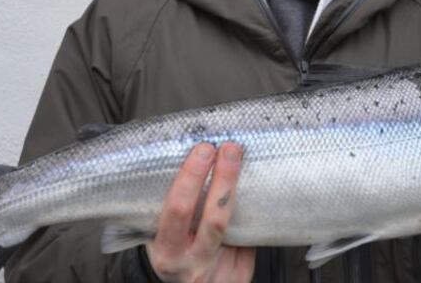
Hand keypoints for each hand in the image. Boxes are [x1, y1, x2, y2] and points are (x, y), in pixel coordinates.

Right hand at [145, 142, 255, 282]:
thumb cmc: (175, 256)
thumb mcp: (163, 239)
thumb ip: (176, 213)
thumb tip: (198, 162)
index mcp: (166, 252)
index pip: (178, 210)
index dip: (191, 177)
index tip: (203, 150)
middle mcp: (191, 263)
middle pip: (213, 217)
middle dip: (223, 178)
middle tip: (229, 149)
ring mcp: (218, 272)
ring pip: (235, 227)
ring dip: (240, 190)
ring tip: (244, 164)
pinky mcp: (240, 276)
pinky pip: (250, 239)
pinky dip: (254, 214)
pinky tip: (257, 191)